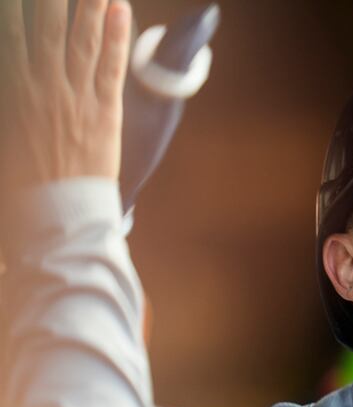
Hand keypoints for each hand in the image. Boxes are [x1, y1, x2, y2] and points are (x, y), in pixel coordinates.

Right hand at [0, 0, 131, 189]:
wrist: (53, 216)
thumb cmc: (19, 185)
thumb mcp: (6, 141)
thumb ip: (12, 103)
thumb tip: (15, 75)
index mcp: (12, 91)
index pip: (10, 36)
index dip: (15, 10)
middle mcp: (41, 87)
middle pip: (47, 27)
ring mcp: (74, 98)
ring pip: (81, 40)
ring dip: (88, 4)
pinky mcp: (104, 112)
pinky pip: (110, 66)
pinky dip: (115, 36)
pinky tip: (119, 8)